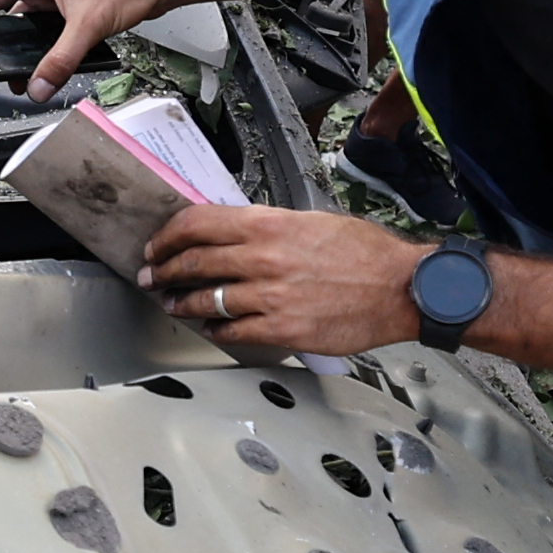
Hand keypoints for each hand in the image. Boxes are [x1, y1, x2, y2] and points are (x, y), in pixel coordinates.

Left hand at [138, 205, 424, 357]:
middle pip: (193, 262)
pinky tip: (210, 328)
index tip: (157, 245)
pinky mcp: (282, 329)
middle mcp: (263, 258)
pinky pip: (232, 331)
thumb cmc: (365, 254)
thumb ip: (268, 228)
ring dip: (181, 303)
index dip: (168, 235)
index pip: (198, 223)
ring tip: (172, 304)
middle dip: (163, 270)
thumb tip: (234, 234)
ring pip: (205, 299)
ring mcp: (270, 296)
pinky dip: (214, 329)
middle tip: (151, 276)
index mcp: (269, 224)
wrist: (401, 288)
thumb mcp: (311, 221)